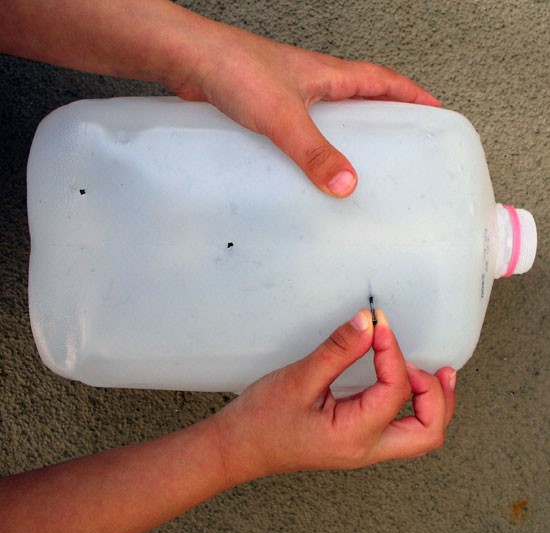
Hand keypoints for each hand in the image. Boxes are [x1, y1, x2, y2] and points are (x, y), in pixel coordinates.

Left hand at [166, 21, 440, 197]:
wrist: (189, 60)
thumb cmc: (234, 68)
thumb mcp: (283, 114)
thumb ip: (314, 151)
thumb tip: (345, 183)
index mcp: (329, 76)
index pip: (383, 81)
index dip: (410, 95)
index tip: (433, 111)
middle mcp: (312, 84)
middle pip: (360, 99)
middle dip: (383, 119)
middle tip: (397, 146)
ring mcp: (289, 97)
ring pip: (328, 117)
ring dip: (344, 136)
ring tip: (354, 165)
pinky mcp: (265, 111)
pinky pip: (298, 132)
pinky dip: (308, 148)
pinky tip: (302, 169)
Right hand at [213, 308, 455, 481]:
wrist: (240, 446)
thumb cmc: (263, 420)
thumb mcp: (299, 379)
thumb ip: (337, 350)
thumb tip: (366, 322)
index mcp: (354, 435)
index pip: (395, 391)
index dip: (392, 352)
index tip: (378, 326)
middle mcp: (366, 448)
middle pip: (429, 432)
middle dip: (437, 395)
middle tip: (428, 364)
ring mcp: (363, 448)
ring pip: (420, 435)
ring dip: (433, 403)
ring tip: (435, 374)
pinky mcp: (356, 440)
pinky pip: (401, 428)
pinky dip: (414, 406)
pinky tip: (406, 384)